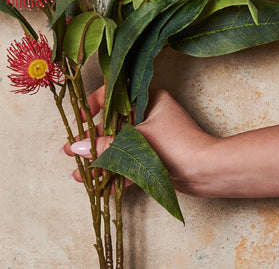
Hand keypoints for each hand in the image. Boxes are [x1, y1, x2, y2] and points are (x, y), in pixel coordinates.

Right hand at [62, 85, 217, 196]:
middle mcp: (148, 114)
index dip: (93, 105)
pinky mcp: (153, 157)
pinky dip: (114, 171)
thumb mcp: (138, 141)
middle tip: (70, 150)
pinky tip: (97, 183)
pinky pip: (128, 161)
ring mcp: (151, 136)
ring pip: (119, 145)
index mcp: (148, 98)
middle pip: (113, 124)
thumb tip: (77, 148)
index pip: (114, 95)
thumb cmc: (177, 145)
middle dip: (91, 140)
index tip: (80, 119)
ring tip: (78, 173)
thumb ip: (106, 146)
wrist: (208, 172)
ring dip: (99, 159)